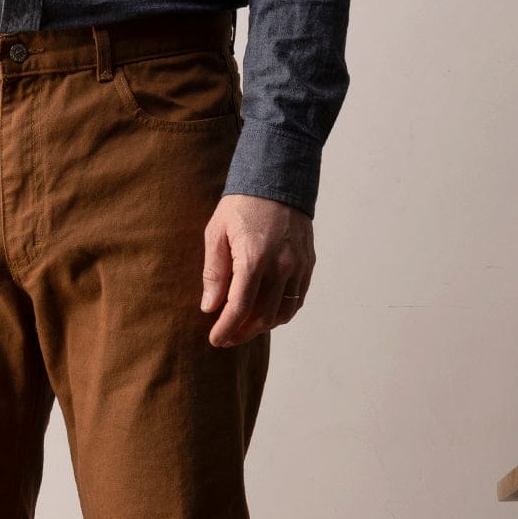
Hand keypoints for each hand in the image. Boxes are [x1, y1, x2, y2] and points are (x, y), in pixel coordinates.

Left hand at [201, 194, 314, 346]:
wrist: (278, 178)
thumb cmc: (242, 205)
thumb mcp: (217, 234)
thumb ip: (214, 273)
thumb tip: (210, 308)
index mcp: (254, 258)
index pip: (240, 308)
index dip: (226, 329)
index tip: (215, 340)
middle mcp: (281, 266)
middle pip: (262, 317)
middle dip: (242, 333)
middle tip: (227, 338)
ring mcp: (298, 266)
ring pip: (282, 313)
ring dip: (262, 327)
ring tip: (244, 328)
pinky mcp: (308, 264)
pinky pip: (296, 300)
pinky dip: (280, 314)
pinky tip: (265, 314)